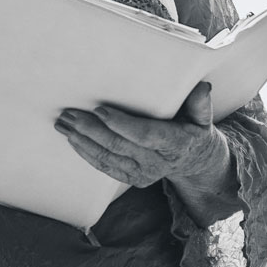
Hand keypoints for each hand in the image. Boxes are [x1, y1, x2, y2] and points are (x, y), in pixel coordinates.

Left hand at [56, 81, 230, 192]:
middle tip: (70, 114)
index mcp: (175, 144)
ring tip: (64, 124)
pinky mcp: (130, 178)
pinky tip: (73, 139)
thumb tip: (202, 87)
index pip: (146, 135)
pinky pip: (104, 166)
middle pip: (119, 146)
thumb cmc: (193, 130)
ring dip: (82, 141)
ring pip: (107, 157)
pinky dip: (86, 153)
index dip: (122, 124)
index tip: (101, 110)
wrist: (193, 161)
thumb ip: (201, 104)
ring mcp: (142, 174)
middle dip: (91, 129)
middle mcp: (157, 163)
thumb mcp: (203, 117)